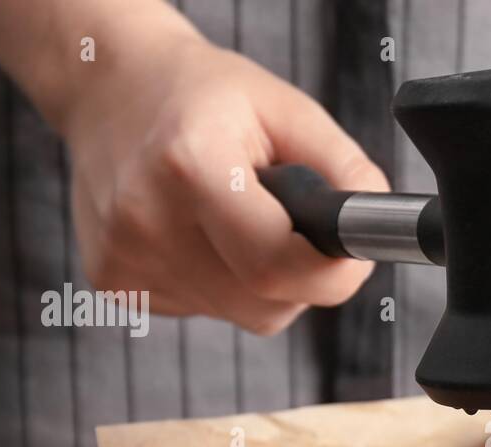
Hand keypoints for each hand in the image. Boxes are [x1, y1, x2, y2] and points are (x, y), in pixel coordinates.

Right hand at [61, 26, 386, 333]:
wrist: (111, 89)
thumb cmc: (209, 98)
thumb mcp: (290, 110)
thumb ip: (346, 172)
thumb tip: (378, 234)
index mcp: (189, 164)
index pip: (278, 265)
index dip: (330, 272)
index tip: (346, 251)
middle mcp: (147, 219)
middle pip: (267, 302)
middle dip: (298, 273)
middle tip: (284, 217)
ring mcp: (124, 258)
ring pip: (243, 313)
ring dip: (260, 280)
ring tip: (233, 216)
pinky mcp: (114, 284)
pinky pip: (207, 310)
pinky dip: (221, 283)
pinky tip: (198, 233)